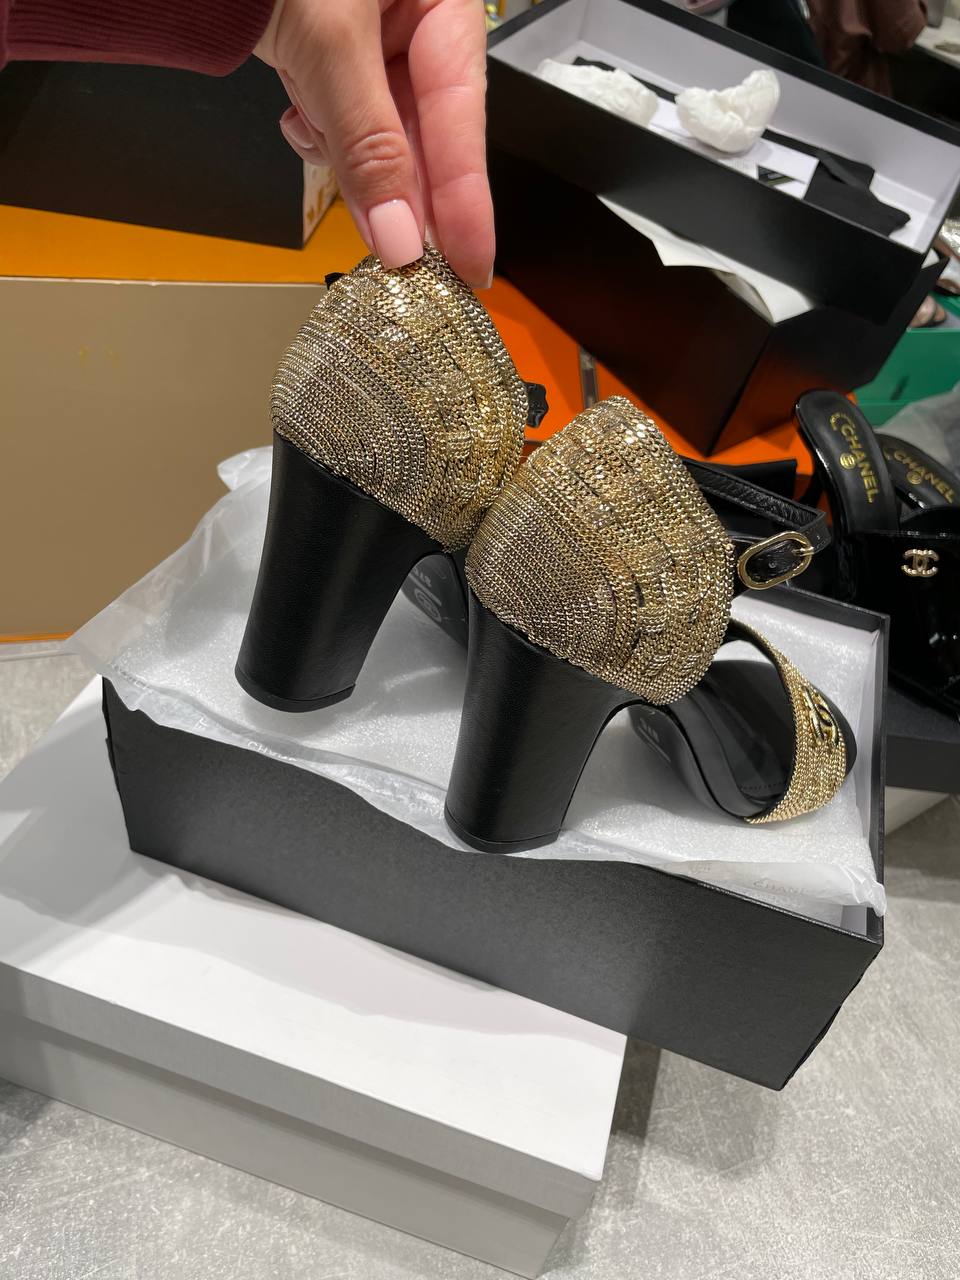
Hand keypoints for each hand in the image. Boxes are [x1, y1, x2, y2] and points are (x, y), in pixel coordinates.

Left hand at [256, 0, 493, 287]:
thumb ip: (369, 145)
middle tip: (407, 265)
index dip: (467, 202)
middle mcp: (415, 22)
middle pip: (425, 136)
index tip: (470, 266)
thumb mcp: (332, 45)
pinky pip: (342, 122)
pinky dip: (321, 134)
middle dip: (403, 195)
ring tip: (322, 142)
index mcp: (442, 0)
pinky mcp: (334, 57)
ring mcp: (374, 42)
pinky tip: (302, 117)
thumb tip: (399, 237)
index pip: (464, 118)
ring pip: (380, 137)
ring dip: (350, 161)